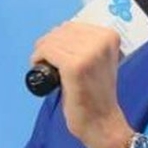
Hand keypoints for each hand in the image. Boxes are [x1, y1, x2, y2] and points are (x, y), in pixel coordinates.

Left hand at [31, 21, 133, 147]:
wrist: (101, 121)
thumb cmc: (96, 93)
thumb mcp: (99, 60)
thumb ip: (87, 44)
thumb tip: (60, 32)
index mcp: (109, 36)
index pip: (74, 26)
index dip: (58, 36)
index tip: (52, 50)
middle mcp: (102, 41)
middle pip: (62, 31)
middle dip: (48, 43)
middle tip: (44, 58)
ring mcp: (89, 53)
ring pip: (53, 40)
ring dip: (42, 50)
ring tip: (41, 64)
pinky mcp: (75, 66)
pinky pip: (48, 51)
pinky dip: (38, 57)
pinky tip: (37, 66)